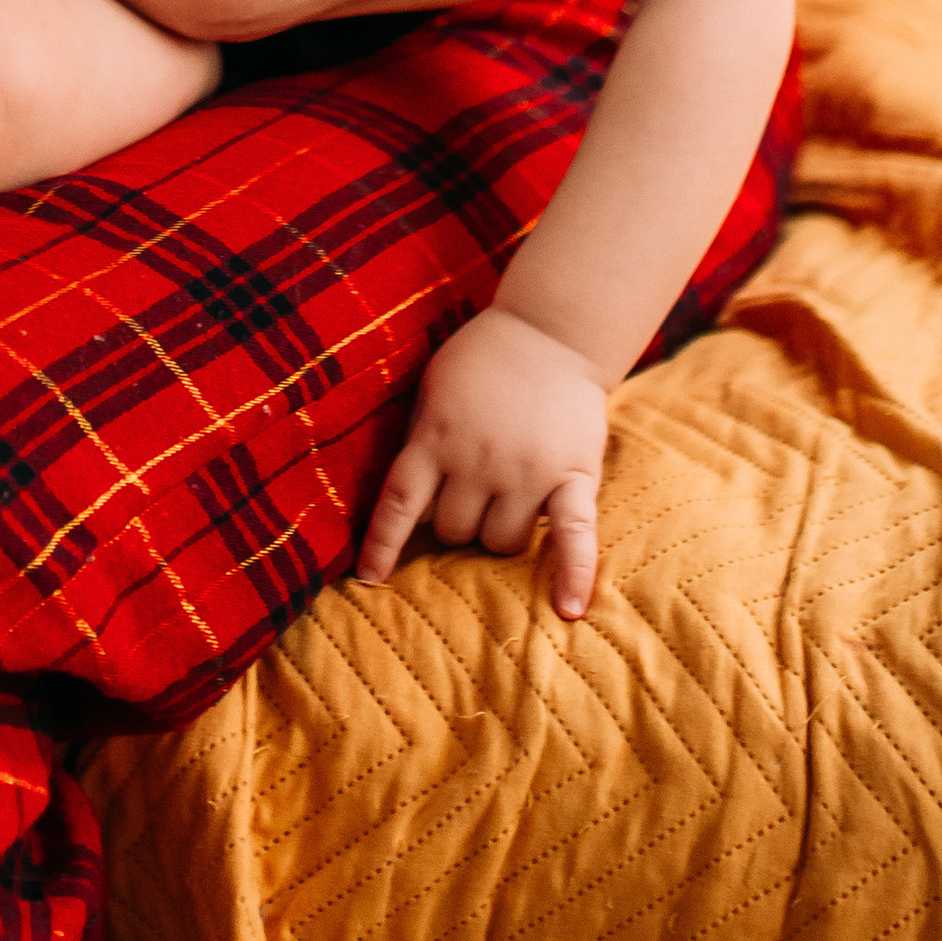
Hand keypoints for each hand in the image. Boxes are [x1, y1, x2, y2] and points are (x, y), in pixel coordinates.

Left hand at [356, 304, 609, 609]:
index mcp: (437, 437)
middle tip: (471, 492)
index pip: (400, 504)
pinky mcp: (573, 476)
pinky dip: (573, 573)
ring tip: (508, 498)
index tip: (367, 580)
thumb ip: (421, 441)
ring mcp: (528, 470)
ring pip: (502, 542)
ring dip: (499, 533)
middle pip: (455, 531)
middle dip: (456, 523)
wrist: (550, 330)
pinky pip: (574, 534)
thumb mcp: (434, 390)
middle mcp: (479, 460)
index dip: (382, 545)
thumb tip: (408, 506)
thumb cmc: (483, 359)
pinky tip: (568, 611)